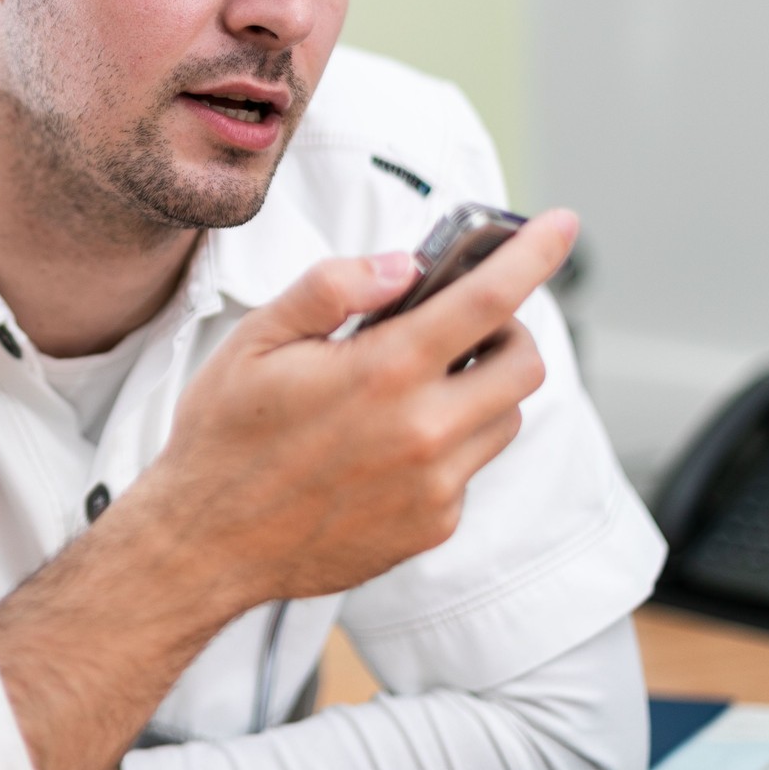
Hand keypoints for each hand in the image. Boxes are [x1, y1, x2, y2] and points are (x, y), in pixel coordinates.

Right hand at [0, 209, 576, 769]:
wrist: (206, 545)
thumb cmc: (225, 434)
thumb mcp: (258, 339)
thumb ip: (333, 288)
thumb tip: (405, 264)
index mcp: (383, 372)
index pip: (488, 299)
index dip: (534, 254)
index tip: (562, 225)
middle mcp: (423, 432)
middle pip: (525, 363)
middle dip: (508, 330)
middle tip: (462, 324)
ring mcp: (434, 486)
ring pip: (505, 418)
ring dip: (480, 388)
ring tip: (416, 385)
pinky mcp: (433, 526)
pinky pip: (470, 468)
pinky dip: (449, 442)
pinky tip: (388, 443)